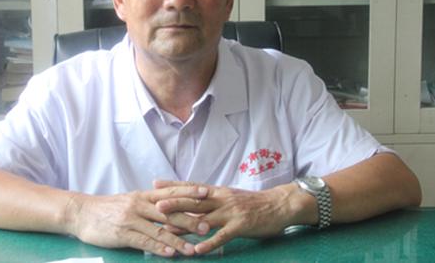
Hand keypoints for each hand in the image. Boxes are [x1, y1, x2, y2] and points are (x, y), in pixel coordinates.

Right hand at [69, 185, 208, 256]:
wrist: (82, 213)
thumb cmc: (109, 208)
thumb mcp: (131, 201)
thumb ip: (151, 204)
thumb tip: (173, 207)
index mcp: (144, 195)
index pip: (171, 191)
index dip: (189, 191)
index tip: (207, 192)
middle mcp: (139, 205)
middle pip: (169, 212)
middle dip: (189, 220)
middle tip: (207, 227)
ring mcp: (131, 219)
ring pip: (159, 230)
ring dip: (177, 241)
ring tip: (192, 249)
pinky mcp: (122, 234)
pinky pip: (144, 241)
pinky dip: (158, 248)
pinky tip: (170, 254)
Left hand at [153, 180, 306, 254]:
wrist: (279, 205)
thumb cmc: (253, 203)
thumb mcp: (230, 197)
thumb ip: (212, 200)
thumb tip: (192, 202)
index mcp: (218, 192)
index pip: (191, 187)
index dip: (173, 185)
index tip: (155, 184)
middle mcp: (221, 199)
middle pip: (194, 201)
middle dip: (174, 203)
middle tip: (155, 205)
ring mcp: (231, 212)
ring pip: (204, 218)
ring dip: (186, 224)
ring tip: (169, 229)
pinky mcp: (241, 225)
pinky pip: (222, 235)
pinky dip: (209, 242)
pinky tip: (197, 250)